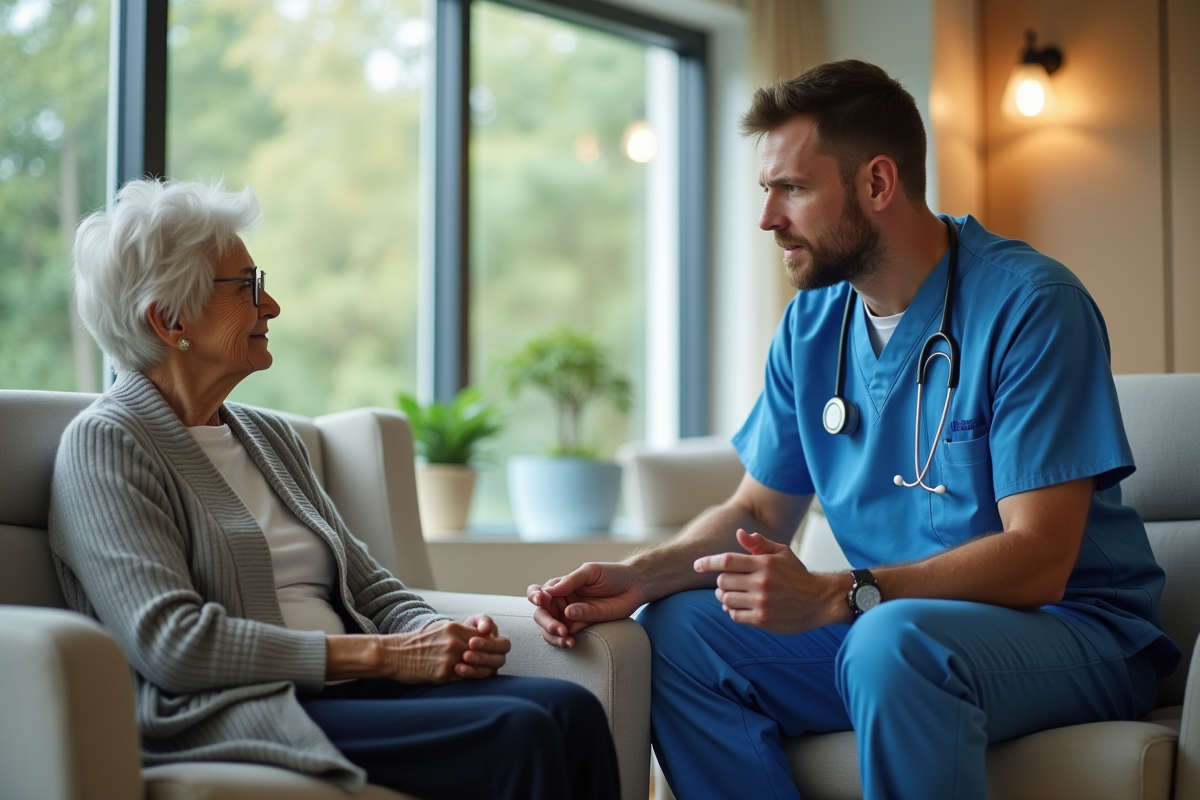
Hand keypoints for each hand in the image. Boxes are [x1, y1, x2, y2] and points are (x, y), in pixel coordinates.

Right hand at [380, 619, 494, 683]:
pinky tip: (467, 678)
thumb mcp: (440, 628)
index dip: (493, 644)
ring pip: (478, 668)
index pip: (486, 636)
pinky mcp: (442, 674)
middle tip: (492, 663)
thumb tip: (482, 636)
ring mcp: (449, 659)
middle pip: (485, 652)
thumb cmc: (417, 641)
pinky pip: (464, 679)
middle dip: (492, 659)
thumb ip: (461, 631)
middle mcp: (454, 642)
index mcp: (454, 628)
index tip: (493, 649)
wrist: (394, 654)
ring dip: (482, 671)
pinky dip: (468, 679)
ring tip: (481, 672)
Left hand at [457, 614, 510, 678]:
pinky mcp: (479, 677)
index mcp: (500, 642)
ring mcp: (489, 668)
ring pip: (488, 672)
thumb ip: (483, 621)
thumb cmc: (467, 629)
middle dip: (482, 658)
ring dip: (475, 669)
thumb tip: (486, 629)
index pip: (504, 645)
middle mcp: (497, 656)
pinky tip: (457, 669)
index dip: (490, 645)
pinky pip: (477, 680)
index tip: (471, 642)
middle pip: (498, 661)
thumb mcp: (475, 621)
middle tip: (465, 655)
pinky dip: (468, 675)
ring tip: (459, 665)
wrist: (451, 640)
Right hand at [527, 562, 646, 648]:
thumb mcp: (590, 572)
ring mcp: (570, 616)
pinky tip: (571, 642)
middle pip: (541, 614)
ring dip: (553, 635)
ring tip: (565, 637)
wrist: (634, 586)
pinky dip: (564, 641)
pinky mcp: (581, 627)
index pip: (538, 592)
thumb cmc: (611, 574)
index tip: (542, 600)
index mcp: (560, 586)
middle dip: (546, 621)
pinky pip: (565, 637)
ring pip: (549, 629)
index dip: (535, 597)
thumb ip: (571, 581)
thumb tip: (550, 595)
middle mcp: (561, 601)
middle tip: (558, 627)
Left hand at [693, 529, 846, 633]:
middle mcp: (761, 582)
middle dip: (721, 582)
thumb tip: (739, 533)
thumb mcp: (782, 553)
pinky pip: (735, 615)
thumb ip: (759, 544)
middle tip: (726, 583)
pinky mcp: (763, 619)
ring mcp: (762, 602)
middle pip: (723, 581)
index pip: (727, 561)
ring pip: (726, 599)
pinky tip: (738, 607)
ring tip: (731, 594)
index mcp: (764, 563)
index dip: (708, 563)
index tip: (696, 565)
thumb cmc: (797, 574)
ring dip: (724, 597)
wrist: (819, 600)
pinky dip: (732, 611)